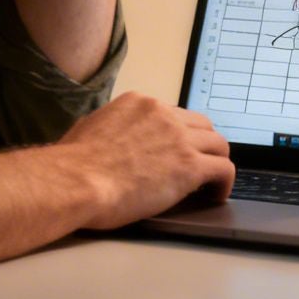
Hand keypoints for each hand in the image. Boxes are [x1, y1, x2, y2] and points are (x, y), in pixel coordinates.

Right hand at [56, 91, 234, 229]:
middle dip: (202, 145)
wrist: (77, 180)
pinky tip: (217, 195)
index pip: (173, 114)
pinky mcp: (190, 166)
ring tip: (211, 182)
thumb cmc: (73, 163)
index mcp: (139, 103)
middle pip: (201, 126)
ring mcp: (179, 138)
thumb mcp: (88, 128)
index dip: (178, 136)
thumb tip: (107, 137)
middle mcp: (163, 114)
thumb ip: (107, 127)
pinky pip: (223, 169)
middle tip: (198, 165)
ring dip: (216, 162)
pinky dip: (224, 182)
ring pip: (219, 144)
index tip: (175, 152)